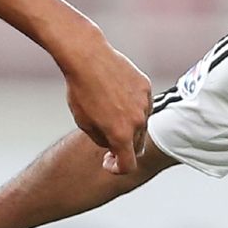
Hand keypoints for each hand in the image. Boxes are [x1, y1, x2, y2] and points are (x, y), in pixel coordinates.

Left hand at [53, 35, 151, 174]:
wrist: (87, 58)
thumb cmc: (81, 91)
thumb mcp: (85, 123)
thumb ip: (102, 140)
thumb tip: (113, 144)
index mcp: (121, 135)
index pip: (128, 165)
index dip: (118, 169)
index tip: (110, 162)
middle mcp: (137, 121)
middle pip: (136, 145)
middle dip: (123, 146)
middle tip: (108, 137)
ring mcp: (144, 103)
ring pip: (142, 124)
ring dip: (129, 124)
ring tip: (110, 109)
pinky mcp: (146, 87)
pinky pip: (143, 105)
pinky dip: (133, 106)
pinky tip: (117, 95)